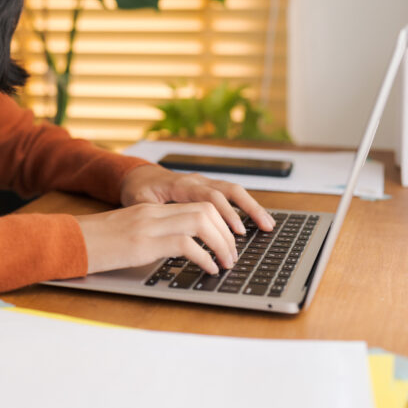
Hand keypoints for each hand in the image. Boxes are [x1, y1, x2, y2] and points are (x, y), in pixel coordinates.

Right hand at [75, 202, 240, 274]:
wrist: (66, 241)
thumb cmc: (94, 245)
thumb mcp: (128, 237)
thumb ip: (153, 238)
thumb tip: (180, 252)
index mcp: (150, 210)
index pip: (196, 205)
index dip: (220, 222)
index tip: (228, 242)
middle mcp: (153, 213)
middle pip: (205, 209)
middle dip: (227, 233)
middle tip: (233, 255)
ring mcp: (149, 225)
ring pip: (202, 221)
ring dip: (221, 243)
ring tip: (226, 262)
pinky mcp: (143, 242)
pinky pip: (186, 244)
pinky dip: (204, 257)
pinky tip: (207, 269)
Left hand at [119, 164, 275, 233]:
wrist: (138, 176)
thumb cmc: (138, 190)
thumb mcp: (138, 202)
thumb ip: (151, 213)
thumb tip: (162, 228)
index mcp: (182, 185)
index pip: (210, 197)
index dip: (226, 214)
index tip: (237, 231)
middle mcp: (197, 181)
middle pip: (229, 190)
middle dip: (249, 209)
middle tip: (264, 227)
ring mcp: (204, 183)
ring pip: (234, 191)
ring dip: (253, 207)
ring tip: (269, 225)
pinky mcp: (207, 189)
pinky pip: (230, 195)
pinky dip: (245, 206)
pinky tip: (257, 221)